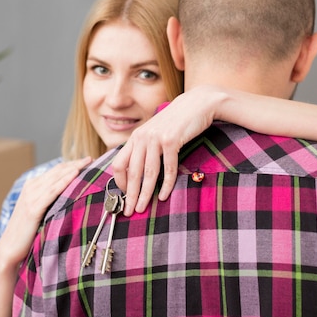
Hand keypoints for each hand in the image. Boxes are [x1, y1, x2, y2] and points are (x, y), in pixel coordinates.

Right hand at [0, 156, 91, 270]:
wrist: (10, 248)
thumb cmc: (27, 232)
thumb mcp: (39, 210)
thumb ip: (50, 200)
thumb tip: (70, 196)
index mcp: (32, 186)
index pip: (55, 170)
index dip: (71, 164)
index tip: (87, 160)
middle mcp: (31, 188)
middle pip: (57, 171)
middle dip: (75, 163)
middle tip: (91, 157)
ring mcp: (31, 197)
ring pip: (56, 178)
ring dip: (72, 168)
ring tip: (87, 162)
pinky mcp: (33, 208)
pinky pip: (52, 192)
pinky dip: (64, 181)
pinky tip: (74, 175)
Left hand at [113, 86, 220, 215]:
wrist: (196, 104)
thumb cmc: (176, 122)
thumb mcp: (155, 132)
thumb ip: (145, 148)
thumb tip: (138, 172)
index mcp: (136, 137)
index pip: (119, 163)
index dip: (119, 182)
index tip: (123, 196)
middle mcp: (142, 137)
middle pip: (132, 172)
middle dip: (129, 194)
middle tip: (128, 211)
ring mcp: (156, 139)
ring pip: (148, 173)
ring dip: (144, 194)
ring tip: (142, 208)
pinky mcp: (172, 141)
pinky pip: (167, 168)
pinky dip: (165, 185)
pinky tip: (163, 196)